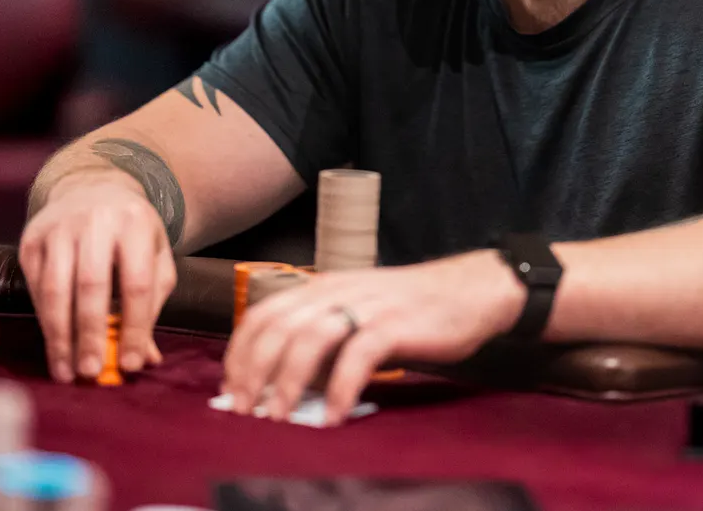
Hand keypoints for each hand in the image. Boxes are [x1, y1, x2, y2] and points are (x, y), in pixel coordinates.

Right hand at [19, 168, 175, 382]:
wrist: (92, 188)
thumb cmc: (130, 232)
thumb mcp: (154, 256)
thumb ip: (153, 302)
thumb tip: (146, 357)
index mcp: (135, 223)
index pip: (136, 283)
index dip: (135, 326)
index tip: (132, 363)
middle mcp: (95, 221)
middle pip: (91, 285)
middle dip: (91, 334)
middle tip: (92, 372)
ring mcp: (59, 228)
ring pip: (55, 289)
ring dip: (60, 336)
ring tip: (67, 371)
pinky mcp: (32, 238)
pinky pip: (36, 287)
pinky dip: (44, 320)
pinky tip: (54, 344)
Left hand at [222, 250, 524, 425]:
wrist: (472, 290)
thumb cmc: (412, 309)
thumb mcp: (358, 312)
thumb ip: (323, 335)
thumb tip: (281, 380)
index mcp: (323, 286)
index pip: (263, 312)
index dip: (240, 352)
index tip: (230, 389)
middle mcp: (339, 290)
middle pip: (278, 326)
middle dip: (253, 372)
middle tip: (244, 410)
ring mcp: (368, 305)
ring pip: (310, 337)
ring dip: (288, 381)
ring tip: (279, 416)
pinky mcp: (397, 323)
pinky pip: (359, 355)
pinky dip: (341, 388)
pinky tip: (335, 416)